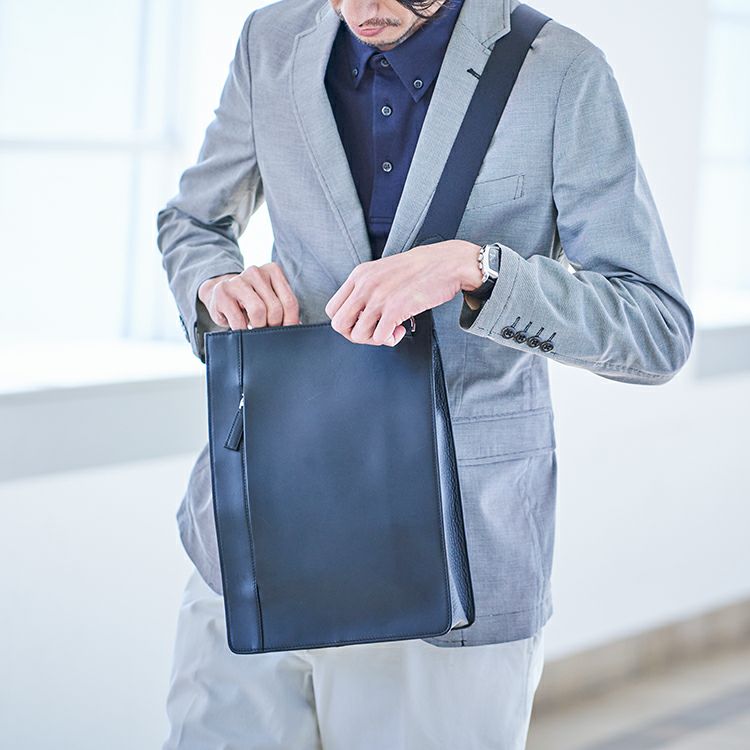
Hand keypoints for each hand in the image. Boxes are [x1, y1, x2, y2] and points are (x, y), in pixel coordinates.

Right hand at [198, 262, 300, 329]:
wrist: (219, 294)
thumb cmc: (250, 302)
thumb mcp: (269, 300)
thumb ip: (284, 308)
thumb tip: (298, 325)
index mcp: (272, 271)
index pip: (290, 302)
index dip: (291, 322)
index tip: (287, 333)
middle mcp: (256, 272)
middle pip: (275, 308)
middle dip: (273, 325)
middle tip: (266, 329)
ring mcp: (238, 280)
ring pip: (258, 312)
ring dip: (257, 327)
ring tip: (253, 327)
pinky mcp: (222, 292)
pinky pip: (238, 320)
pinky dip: (241, 330)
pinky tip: (239, 326)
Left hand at [324, 240, 483, 345]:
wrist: (446, 263)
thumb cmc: (419, 269)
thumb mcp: (382, 271)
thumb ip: (366, 288)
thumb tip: (358, 314)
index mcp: (359, 275)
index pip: (332, 309)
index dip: (346, 322)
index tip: (362, 322)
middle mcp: (365, 285)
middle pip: (339, 324)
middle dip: (355, 334)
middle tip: (373, 330)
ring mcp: (379, 297)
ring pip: (357, 335)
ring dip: (374, 339)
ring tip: (389, 330)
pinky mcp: (396, 308)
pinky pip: (379, 337)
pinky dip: (389, 339)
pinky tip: (399, 329)